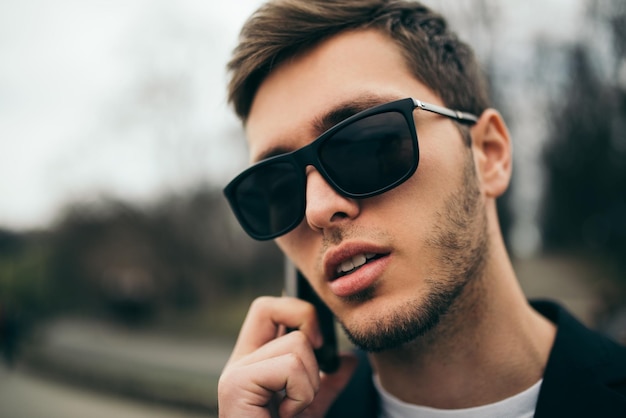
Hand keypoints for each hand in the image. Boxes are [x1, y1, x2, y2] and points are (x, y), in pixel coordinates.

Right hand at [218, 296, 357, 416]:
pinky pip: (289, 368)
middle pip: (271, 308)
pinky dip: (300, 395)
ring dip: (309, 384)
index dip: (297, 310)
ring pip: (296, 345)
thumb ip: (327, 382)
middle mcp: (238, 362)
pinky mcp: (235, 385)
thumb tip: (349, 361)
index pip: (268, 308)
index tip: (318, 344)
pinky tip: (285, 417)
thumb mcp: (311, 406)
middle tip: (309, 373)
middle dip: (306, 337)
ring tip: (292, 411)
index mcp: (253, 362)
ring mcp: (234, 373)